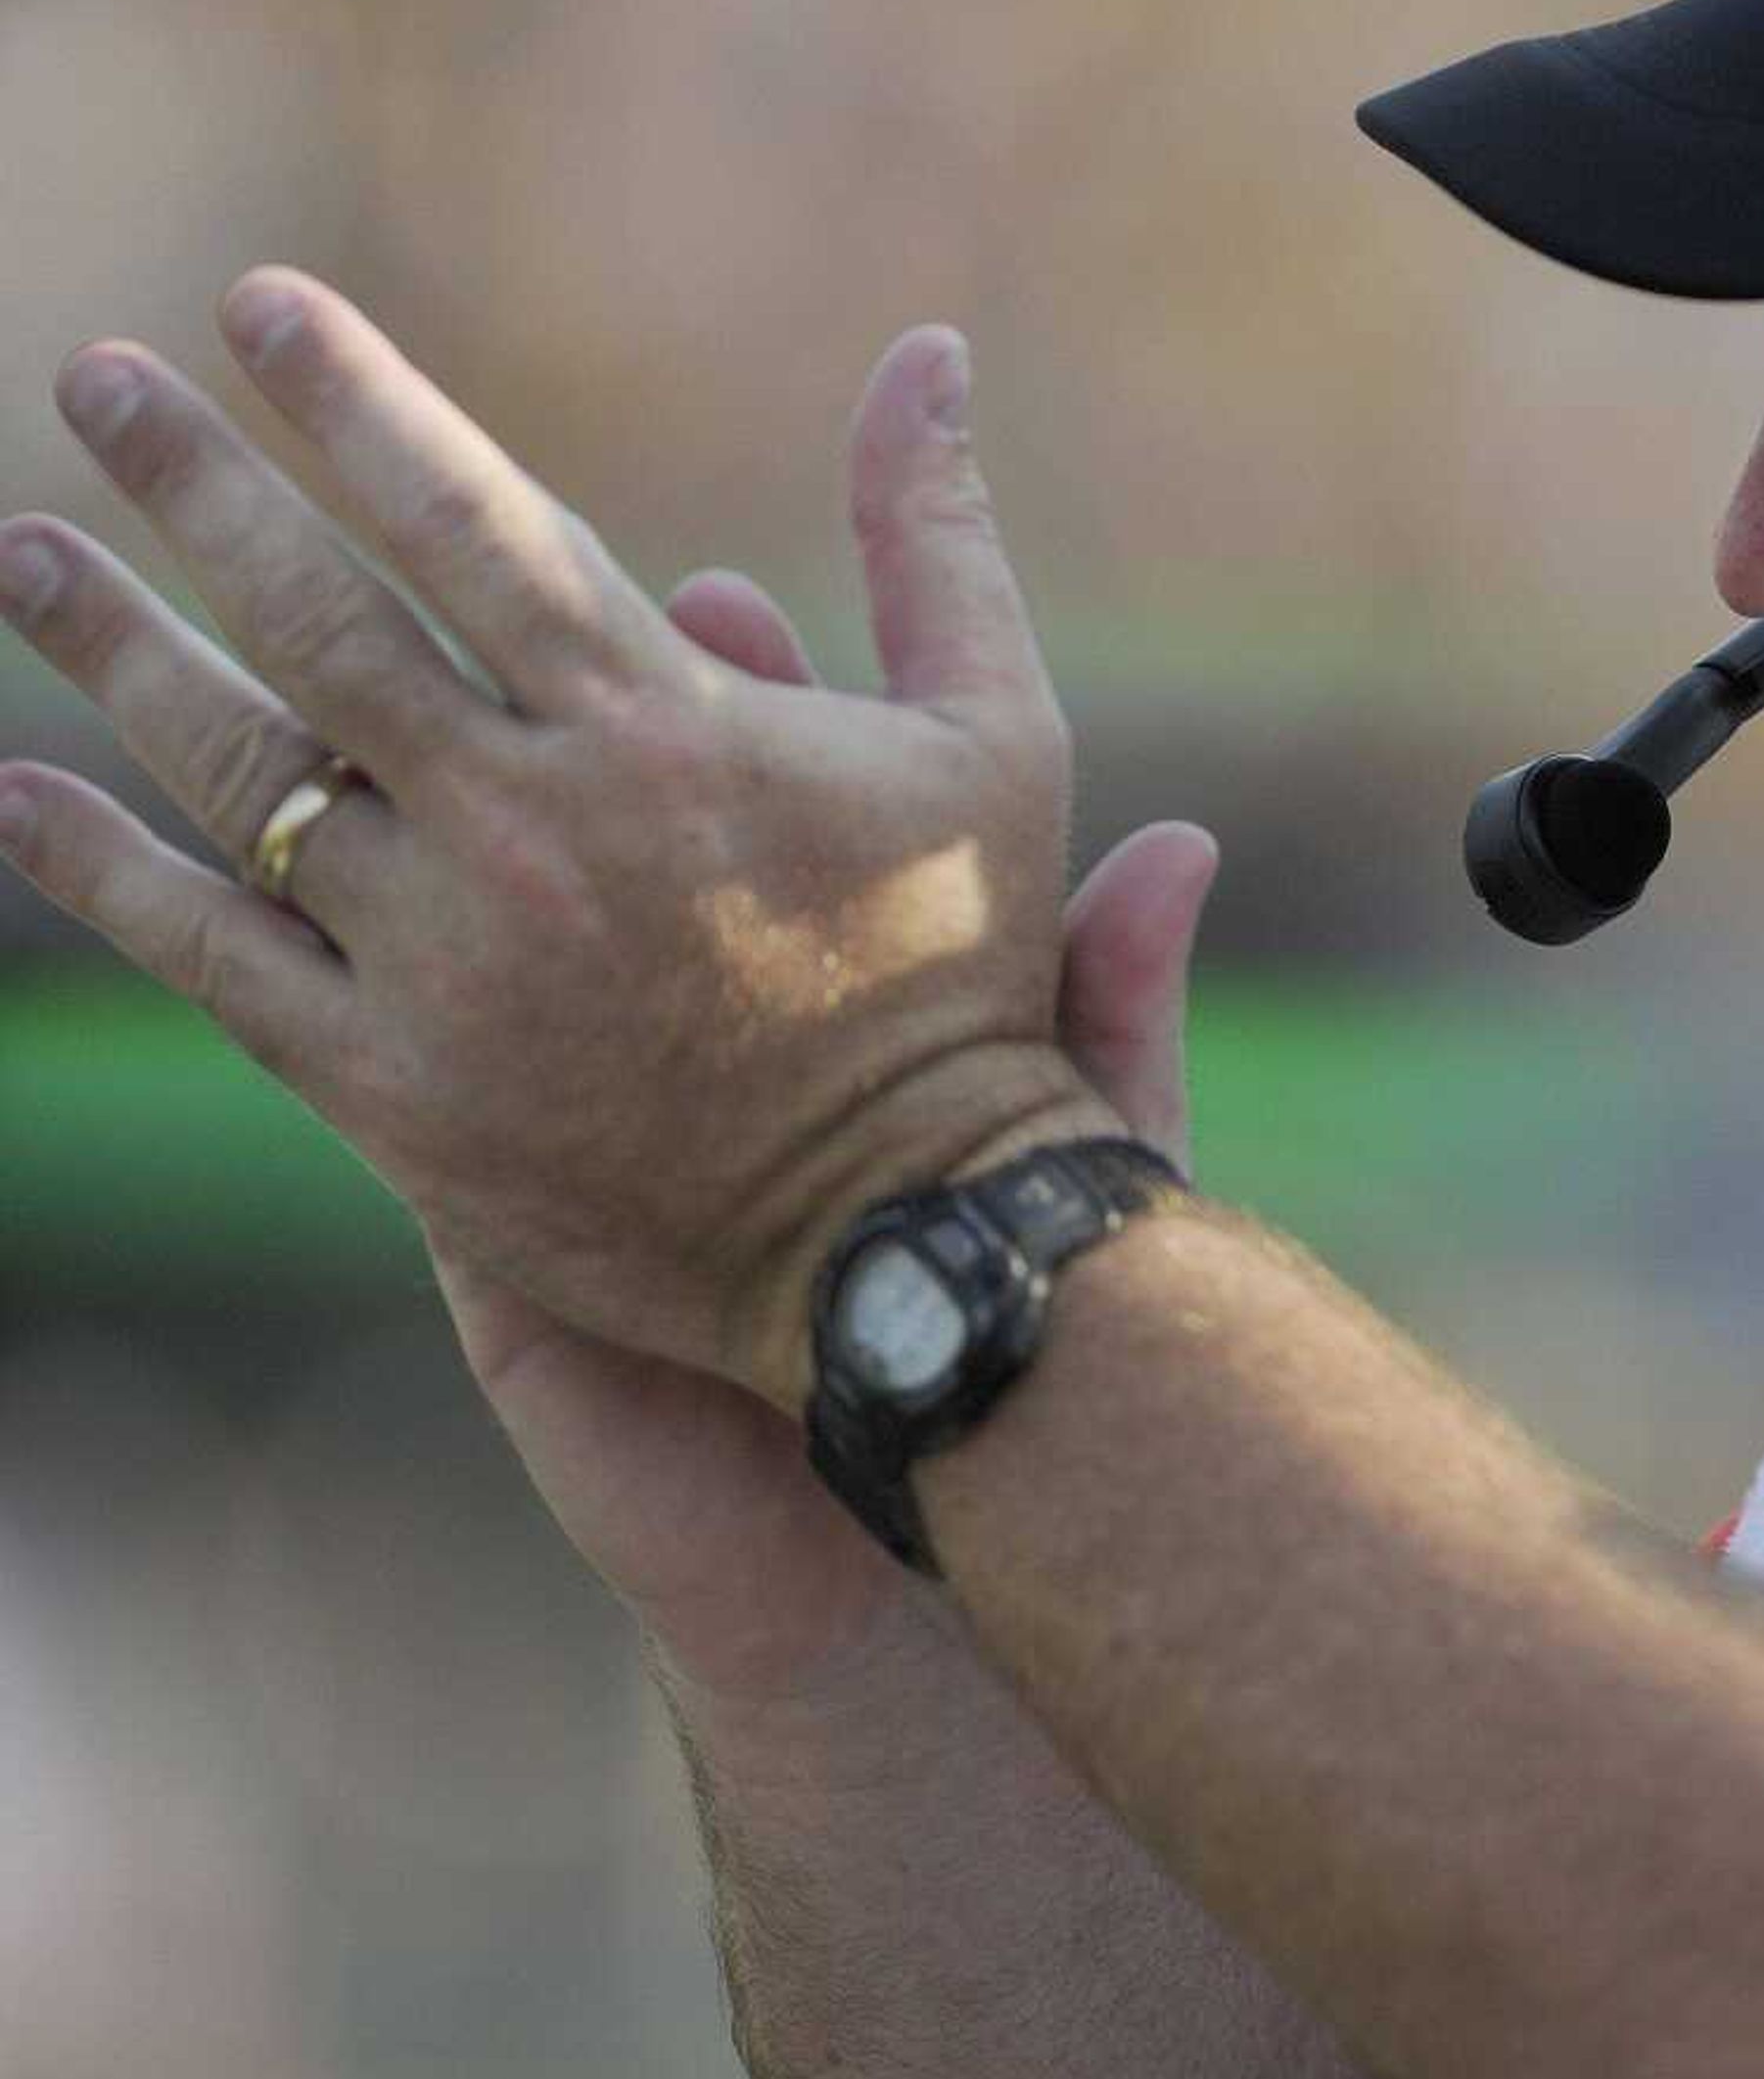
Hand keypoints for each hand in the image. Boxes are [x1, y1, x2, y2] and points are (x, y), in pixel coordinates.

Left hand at [0, 273, 1107, 1401]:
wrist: (905, 1233)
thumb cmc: (959, 969)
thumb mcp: (997, 736)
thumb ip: (936, 540)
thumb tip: (930, 349)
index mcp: (665, 725)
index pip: (470, 517)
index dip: (354, 399)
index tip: (254, 303)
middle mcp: (533, 827)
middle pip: (320, 619)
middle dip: (198, 485)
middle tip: (99, 381)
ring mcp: (448, 961)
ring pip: (242, 773)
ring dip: (116, 648)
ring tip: (28, 555)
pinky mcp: (394, 1093)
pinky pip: (211, 956)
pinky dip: (102, 868)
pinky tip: (16, 791)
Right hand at [429, 569, 1223, 1698]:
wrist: (892, 1491)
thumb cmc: (982, 1296)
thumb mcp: (1076, 1143)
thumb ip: (1118, 1005)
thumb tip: (1188, 852)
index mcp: (808, 972)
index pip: (760, 782)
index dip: (741, 682)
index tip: (725, 593)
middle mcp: (670, 1002)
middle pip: (593, 806)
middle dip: (554, 691)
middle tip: (530, 587)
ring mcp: (556, 1085)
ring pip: (455, 905)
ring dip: (411, 792)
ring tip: (378, 688)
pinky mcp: (468, 1200)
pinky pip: (362, 1053)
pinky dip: (317, 963)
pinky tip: (260, 884)